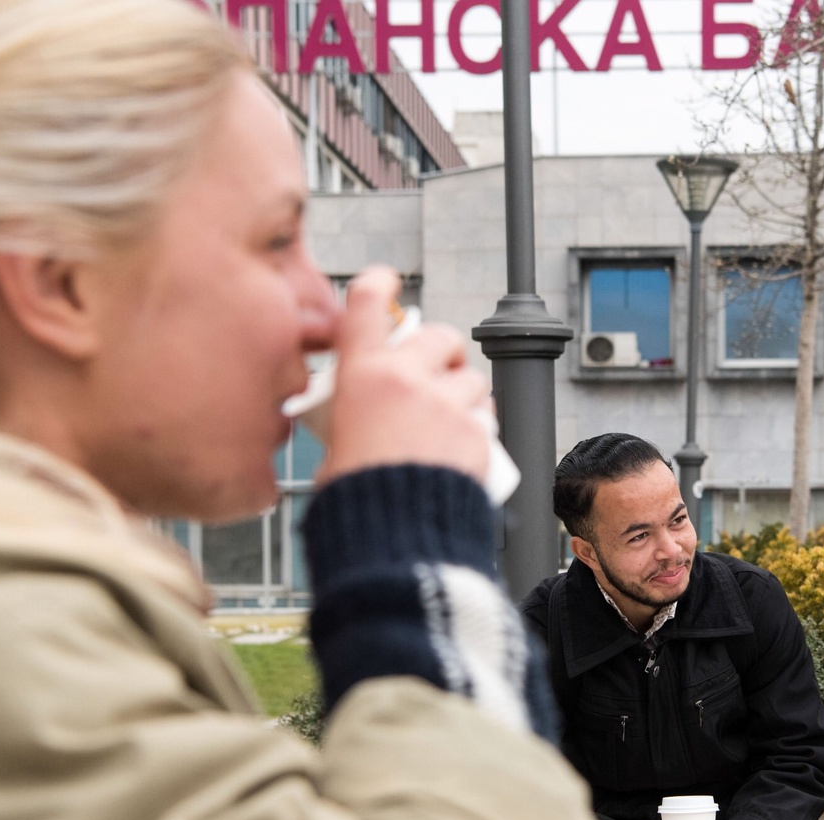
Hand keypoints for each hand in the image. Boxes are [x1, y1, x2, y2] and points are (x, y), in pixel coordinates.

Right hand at [314, 267, 489, 485]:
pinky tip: (461, 451)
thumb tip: (365, 416)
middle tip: (437, 373)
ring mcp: (445, 403)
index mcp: (360, 376)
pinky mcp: (476, 431)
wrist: (392, 539)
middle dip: (443, 351)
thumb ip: (356, 417)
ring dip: (465, 394)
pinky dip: (478, 429)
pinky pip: (487, 416)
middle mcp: (405, 378)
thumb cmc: (356, 499)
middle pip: (440, 335)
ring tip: (448, 425)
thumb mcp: (336, 446)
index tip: (386, 278)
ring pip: (471, 379)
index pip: (365, 305)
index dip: (376, 284)